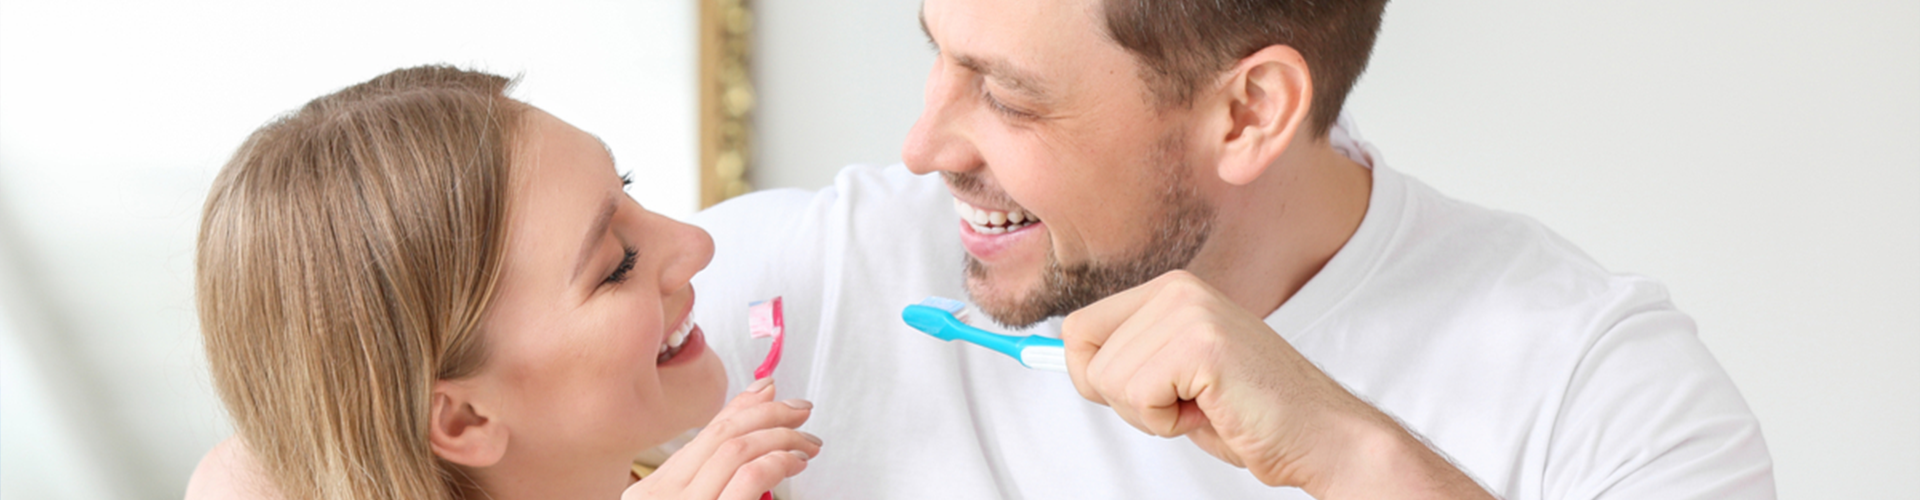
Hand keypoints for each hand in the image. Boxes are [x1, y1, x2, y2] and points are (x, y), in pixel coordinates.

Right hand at [623, 379, 820, 499]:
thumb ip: (716, 479)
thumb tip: (754, 447)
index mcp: (652, 491)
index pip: (702, 437)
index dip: (742, 407)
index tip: (771, 390)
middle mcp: (658, 494)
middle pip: (719, 434)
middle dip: (768, 414)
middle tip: (802, 411)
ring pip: (736, 449)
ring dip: (780, 438)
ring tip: (807, 444)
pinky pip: (748, 475)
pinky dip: (777, 461)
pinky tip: (793, 462)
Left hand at [1061, 271, 1490, 497]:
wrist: (1320, 436)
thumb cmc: (1251, 415)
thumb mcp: (1174, 377)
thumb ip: (1126, 358)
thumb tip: (1055, 353)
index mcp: (1171, 290)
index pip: (1078, 329)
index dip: (1094, 376)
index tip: (1142, 393)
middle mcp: (1178, 288)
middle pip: (1082, 353)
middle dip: (1124, 399)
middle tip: (1183, 405)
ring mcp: (1190, 311)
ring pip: (1106, 379)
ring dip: (1150, 414)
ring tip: (1205, 407)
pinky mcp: (1201, 343)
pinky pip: (1135, 394)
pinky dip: (1166, 421)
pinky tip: (1212, 411)